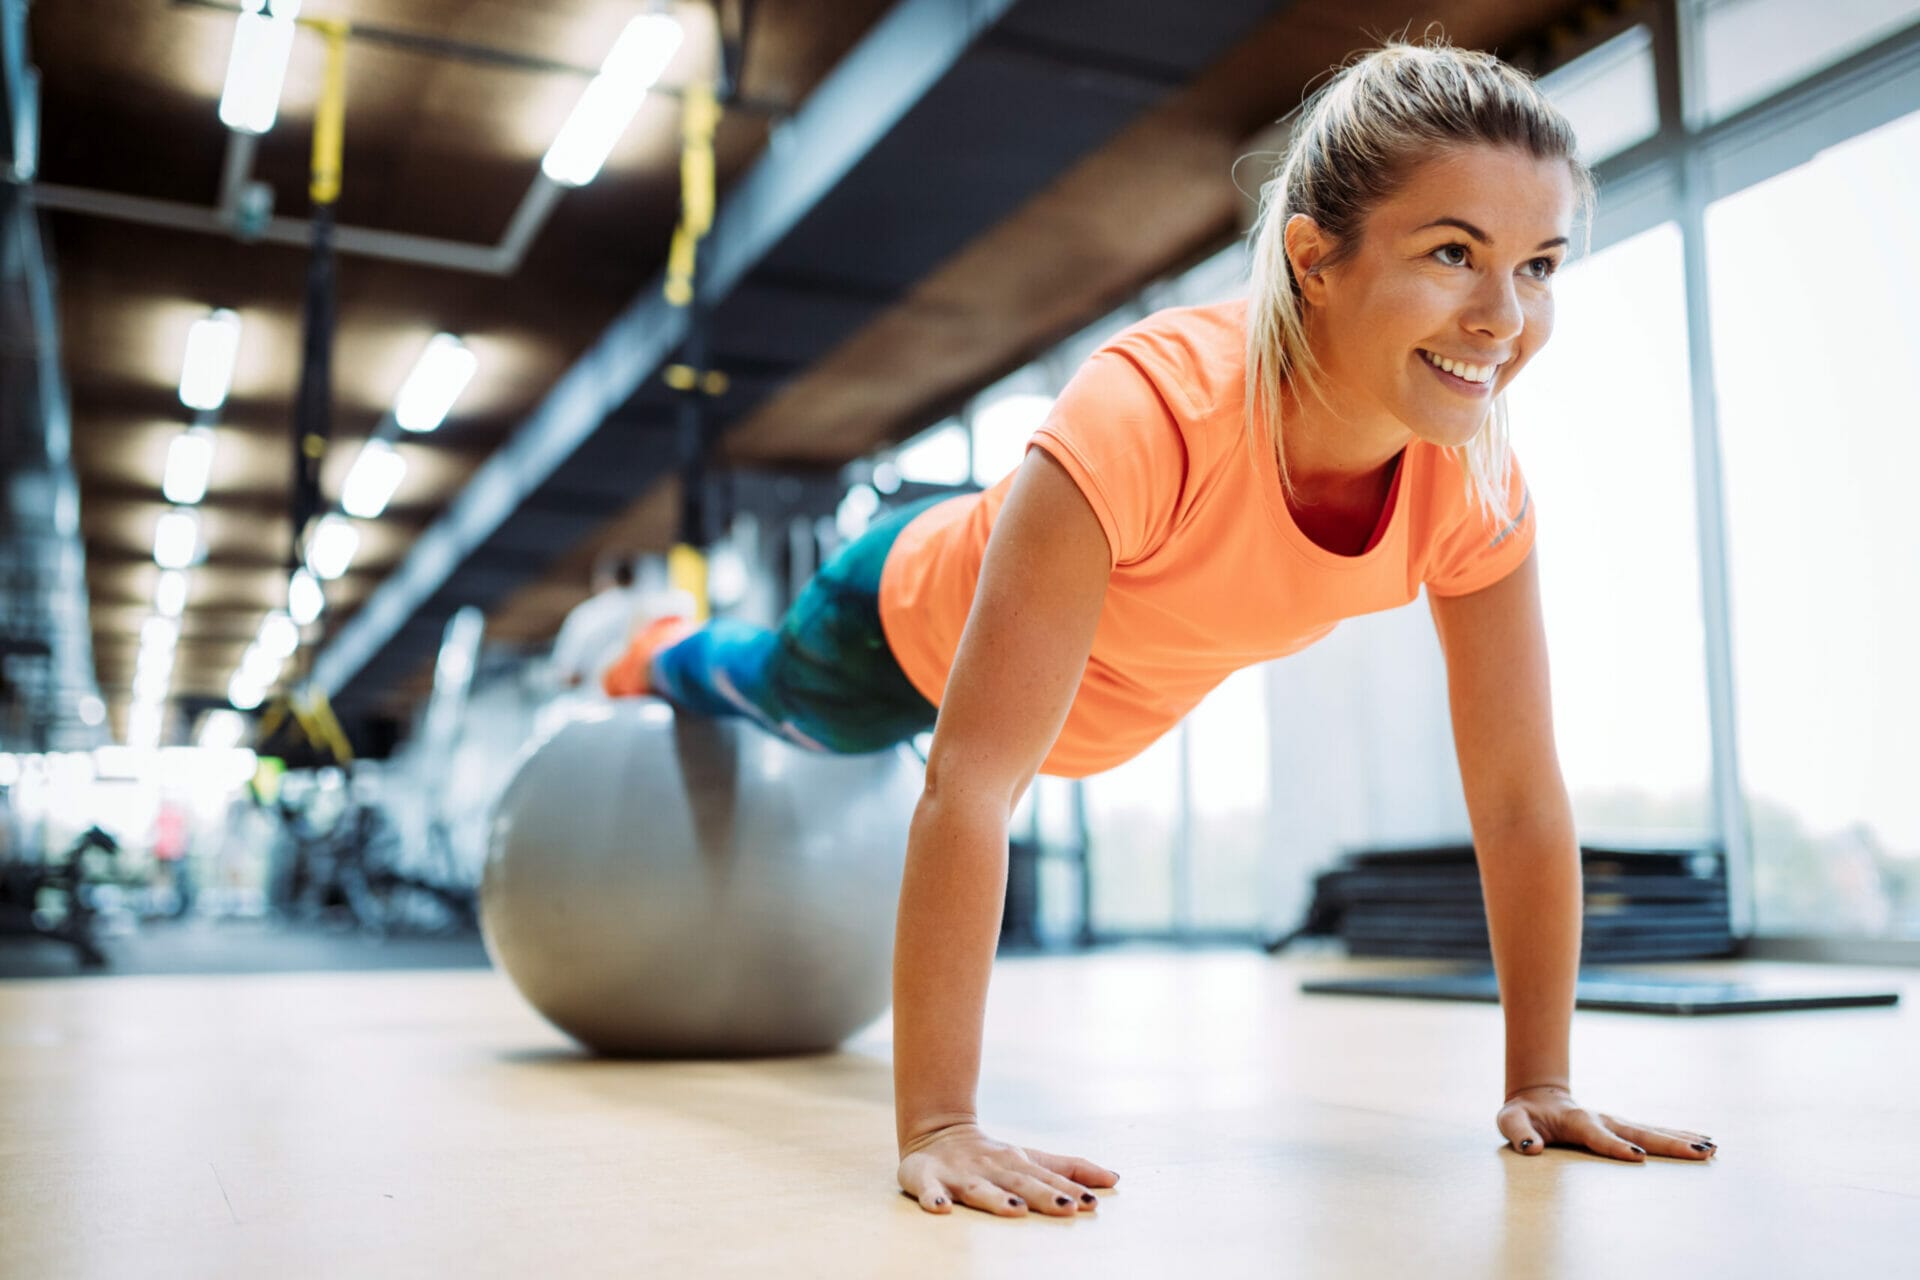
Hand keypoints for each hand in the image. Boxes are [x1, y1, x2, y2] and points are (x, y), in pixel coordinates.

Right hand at [897, 1120, 1117, 1215]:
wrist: (935, 1131)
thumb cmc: (993, 1156)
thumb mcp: (1032, 1159)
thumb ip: (1069, 1170)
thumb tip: (1114, 1179)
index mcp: (1017, 1163)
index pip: (1047, 1178)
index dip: (1068, 1190)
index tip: (1091, 1204)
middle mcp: (992, 1169)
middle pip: (1020, 1183)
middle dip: (1043, 1195)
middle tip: (1067, 1209)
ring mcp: (959, 1175)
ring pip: (979, 1189)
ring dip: (997, 1199)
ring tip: (1016, 1210)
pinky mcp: (926, 1178)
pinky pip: (928, 1189)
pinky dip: (933, 1198)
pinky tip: (940, 1210)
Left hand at [1499, 1085, 1718, 1160]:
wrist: (1536, 1096)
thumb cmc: (1522, 1115)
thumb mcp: (1510, 1122)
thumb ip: (1519, 1134)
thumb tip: (1531, 1149)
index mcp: (1576, 1120)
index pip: (1598, 1136)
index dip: (1616, 1146)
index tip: (1639, 1157)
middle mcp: (1602, 1119)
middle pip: (1639, 1132)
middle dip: (1669, 1143)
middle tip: (1701, 1151)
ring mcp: (1615, 1121)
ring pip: (1652, 1130)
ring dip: (1681, 1139)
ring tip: (1713, 1147)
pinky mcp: (1623, 1126)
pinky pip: (1653, 1132)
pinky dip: (1678, 1136)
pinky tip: (1703, 1143)